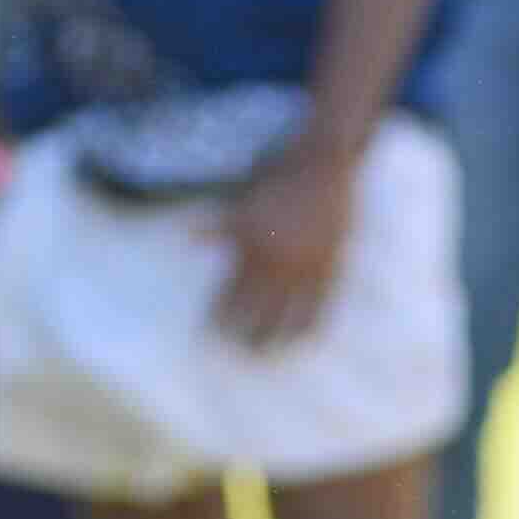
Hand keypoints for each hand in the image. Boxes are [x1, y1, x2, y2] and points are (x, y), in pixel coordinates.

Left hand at [215, 124, 356, 349]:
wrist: (323, 162)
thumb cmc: (278, 175)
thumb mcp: (243, 197)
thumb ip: (220, 225)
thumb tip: (187, 239)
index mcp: (251, 243)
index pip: (229, 293)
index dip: (218, 317)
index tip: (210, 335)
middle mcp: (277, 259)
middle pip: (256, 311)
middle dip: (244, 335)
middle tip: (237, 354)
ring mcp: (305, 265)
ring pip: (287, 314)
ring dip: (275, 338)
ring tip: (266, 356)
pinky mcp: (330, 266)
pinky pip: (320, 305)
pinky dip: (309, 325)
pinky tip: (301, 339)